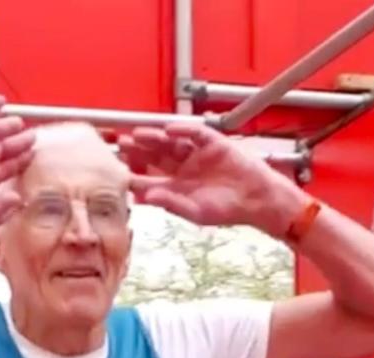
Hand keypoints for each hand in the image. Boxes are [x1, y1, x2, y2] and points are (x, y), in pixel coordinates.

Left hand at [117, 123, 294, 232]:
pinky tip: (170, 130)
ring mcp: (197, 156)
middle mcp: (183, 170)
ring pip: (171, 144)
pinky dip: (183, 130)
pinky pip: (196, 134)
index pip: (149, 179)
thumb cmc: (227, 210)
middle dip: (138, 152)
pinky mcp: (213, 144)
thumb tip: (144, 197)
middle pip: (155, 158)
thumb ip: (170, 203)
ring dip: (154, 138)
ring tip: (137, 134)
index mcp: (176, 188)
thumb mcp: (194, 211)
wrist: (257, 200)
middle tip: (120, 145)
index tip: (116, 171)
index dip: (133, 175)